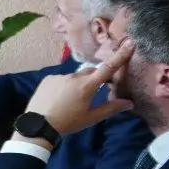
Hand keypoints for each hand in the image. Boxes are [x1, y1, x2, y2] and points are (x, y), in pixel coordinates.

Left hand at [21, 41, 135, 138]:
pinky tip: (59, 98)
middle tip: (96, 91)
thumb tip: (129, 103)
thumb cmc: (68, 122)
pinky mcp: (48, 78)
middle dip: (96, 78)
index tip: (130, 43)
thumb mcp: (91, 117)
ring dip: (78, 84)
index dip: (120, 55)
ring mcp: (60, 76)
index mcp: (87, 85)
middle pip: (91, 72)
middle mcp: (74, 76)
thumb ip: (111, 108)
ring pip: (75, 77)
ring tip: (72, 100)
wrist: (38, 125)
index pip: (108, 67)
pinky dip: (64, 85)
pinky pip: (61, 79)